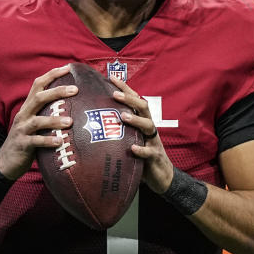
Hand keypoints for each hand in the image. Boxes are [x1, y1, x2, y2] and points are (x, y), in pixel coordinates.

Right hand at [0, 65, 76, 179]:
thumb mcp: (35, 124)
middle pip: (39, 98)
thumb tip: (74, 106)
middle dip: (57, 91)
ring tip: (70, 121)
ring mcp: (21, 130)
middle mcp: (24, 115)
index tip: (68, 67)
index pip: (38, 84)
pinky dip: (48, 141)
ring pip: (38, 121)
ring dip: (54, 120)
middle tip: (75, 90)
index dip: (52, 75)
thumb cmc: (27, 141)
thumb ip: (48, 113)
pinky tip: (60, 142)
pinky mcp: (22, 145)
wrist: (6, 162)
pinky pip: (35, 142)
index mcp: (28, 107)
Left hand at [111, 77, 174, 193]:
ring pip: (148, 125)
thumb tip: (92, 120)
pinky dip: (141, 149)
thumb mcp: (129, 138)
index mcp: (142, 120)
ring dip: (136, 120)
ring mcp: (153, 141)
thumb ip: (117, 129)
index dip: (125, 87)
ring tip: (123, 117)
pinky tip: (132, 148)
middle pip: (143, 106)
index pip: (134, 99)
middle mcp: (149, 127)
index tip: (111, 77)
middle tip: (114, 94)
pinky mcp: (155, 156)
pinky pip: (149, 151)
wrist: (160, 176)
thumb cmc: (140, 154)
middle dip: (129, 99)